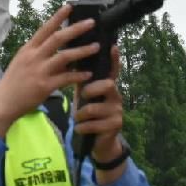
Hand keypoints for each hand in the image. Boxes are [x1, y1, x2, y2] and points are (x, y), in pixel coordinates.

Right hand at [0, 4, 98, 137]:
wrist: (3, 102)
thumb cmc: (14, 82)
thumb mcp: (22, 62)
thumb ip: (37, 53)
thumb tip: (54, 45)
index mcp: (28, 49)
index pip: (44, 29)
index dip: (58, 17)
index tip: (69, 7)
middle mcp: (34, 57)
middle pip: (58, 38)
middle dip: (76, 29)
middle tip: (91, 23)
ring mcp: (40, 71)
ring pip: (65, 57)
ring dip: (82, 51)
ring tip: (96, 47)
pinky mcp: (45, 86)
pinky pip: (66, 78)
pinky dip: (78, 75)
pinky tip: (88, 74)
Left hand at [76, 46, 125, 172]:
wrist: (97, 140)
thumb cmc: (88, 111)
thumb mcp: (84, 93)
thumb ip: (81, 78)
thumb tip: (68, 55)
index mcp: (106, 86)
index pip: (111, 70)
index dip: (113, 59)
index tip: (112, 46)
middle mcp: (115, 96)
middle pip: (107, 85)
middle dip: (91, 89)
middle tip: (83, 95)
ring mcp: (117, 111)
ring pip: (95, 107)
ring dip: (81, 114)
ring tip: (78, 118)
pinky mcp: (115, 126)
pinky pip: (93, 124)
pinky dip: (82, 127)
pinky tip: (80, 129)